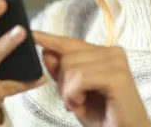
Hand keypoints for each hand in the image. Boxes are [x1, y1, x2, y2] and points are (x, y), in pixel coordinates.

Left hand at [33, 31, 150, 126]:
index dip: (49, 39)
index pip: (70, 43)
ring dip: (68, 92)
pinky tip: (83, 105)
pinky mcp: (118, 76)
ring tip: (81, 104)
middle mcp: (112, 52)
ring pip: (71, 67)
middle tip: (75, 101)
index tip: (32, 34)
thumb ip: (61, 72)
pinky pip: (80, 78)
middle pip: (66, 56)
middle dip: (62, 82)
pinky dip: (74, 95)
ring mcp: (116, 61)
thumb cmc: (102, 117)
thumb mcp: (74, 93)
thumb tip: (46, 51)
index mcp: (102, 53)